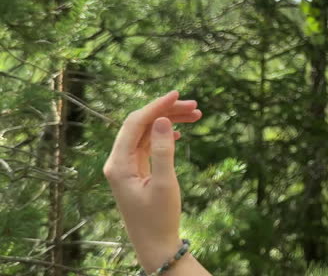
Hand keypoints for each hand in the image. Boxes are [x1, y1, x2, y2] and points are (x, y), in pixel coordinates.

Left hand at [103, 91, 201, 271]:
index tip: (178, 94)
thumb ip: (164, 150)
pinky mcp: (136, 171)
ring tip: (196, 116)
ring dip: (169, 122)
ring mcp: (126, 166)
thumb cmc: (159, 217)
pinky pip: (148, 144)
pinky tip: (180, 134)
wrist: (155, 245)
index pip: (136, 123)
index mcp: (118, 163)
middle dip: (166, 112)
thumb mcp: (165, 183)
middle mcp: (118, 161)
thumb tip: (163, 120)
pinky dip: (165, 135)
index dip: (157, 106)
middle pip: (141, 125)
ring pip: (147, 133)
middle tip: (195, 107)